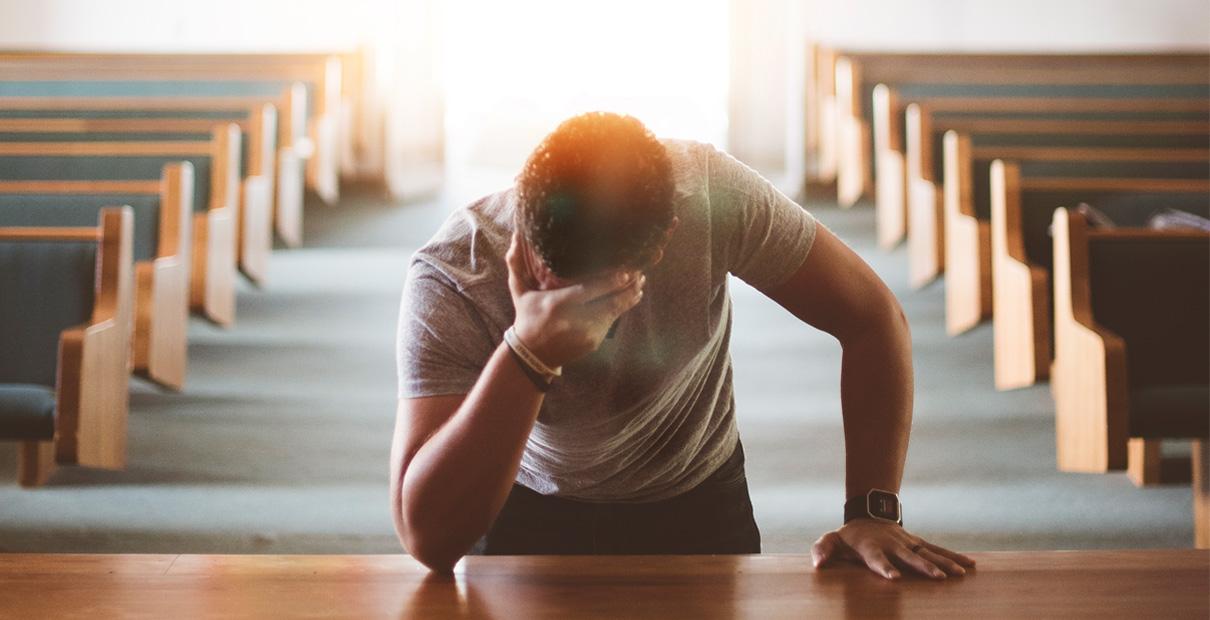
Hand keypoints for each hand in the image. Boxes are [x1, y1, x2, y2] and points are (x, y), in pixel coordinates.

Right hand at [506, 232, 645, 367]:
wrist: (531, 355)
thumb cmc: (527, 317)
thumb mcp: (520, 292)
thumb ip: (516, 264)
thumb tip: (514, 235)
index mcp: (559, 304)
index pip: (591, 290)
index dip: (612, 281)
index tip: (628, 271)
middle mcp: (575, 320)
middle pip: (610, 302)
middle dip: (628, 288)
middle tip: (640, 274)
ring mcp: (586, 333)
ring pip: (615, 313)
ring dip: (629, 299)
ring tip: (640, 285)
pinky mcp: (593, 342)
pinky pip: (611, 323)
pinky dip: (620, 310)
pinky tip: (628, 298)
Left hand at [811, 519, 975, 579]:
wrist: (867, 515)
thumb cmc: (848, 536)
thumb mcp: (831, 540)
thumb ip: (822, 550)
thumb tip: (817, 564)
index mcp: (871, 547)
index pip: (877, 558)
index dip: (884, 567)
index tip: (894, 578)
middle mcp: (892, 544)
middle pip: (909, 556)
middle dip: (923, 567)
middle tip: (937, 578)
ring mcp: (908, 543)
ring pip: (928, 552)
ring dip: (944, 562)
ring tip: (959, 573)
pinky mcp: (918, 542)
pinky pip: (938, 550)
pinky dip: (954, 556)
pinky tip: (969, 565)